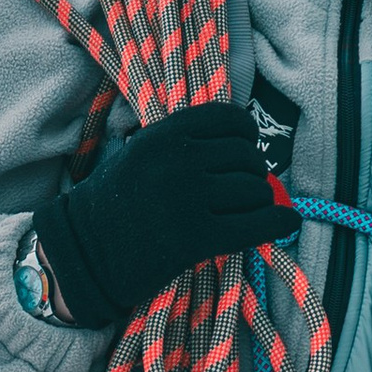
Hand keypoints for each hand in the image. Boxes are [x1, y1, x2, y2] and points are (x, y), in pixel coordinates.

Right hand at [30, 104, 288, 329]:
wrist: (85, 252)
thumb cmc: (113, 205)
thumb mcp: (138, 154)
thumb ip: (182, 145)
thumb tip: (243, 145)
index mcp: (165, 135)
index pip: (229, 119)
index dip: (245, 135)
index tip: (245, 149)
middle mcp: (179, 160)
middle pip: (248, 157)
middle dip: (252, 174)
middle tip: (242, 190)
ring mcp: (189, 199)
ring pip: (256, 191)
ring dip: (259, 203)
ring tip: (246, 212)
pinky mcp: (198, 238)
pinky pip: (258, 225)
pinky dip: (279, 224)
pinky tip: (285, 223)